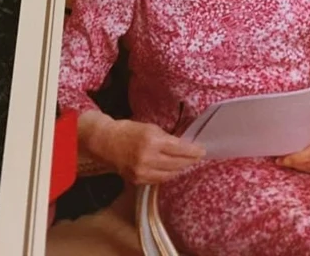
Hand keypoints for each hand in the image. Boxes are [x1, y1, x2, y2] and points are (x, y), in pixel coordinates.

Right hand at [79, 112, 205, 185]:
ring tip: (188, 164)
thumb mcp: (150, 128)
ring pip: (169, 174)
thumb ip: (166, 138)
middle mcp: (148, 158)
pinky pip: (158, 180)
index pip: (179, 149)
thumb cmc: (129, 130)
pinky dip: (168, 175)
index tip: (203, 150)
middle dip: (189, 161)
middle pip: (176, 164)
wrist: (106, 142)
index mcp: (152, 141)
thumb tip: (183, 145)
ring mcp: (142, 172)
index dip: (193, 151)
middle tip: (198, 157)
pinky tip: (173, 170)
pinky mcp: (137, 180)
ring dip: (180, 169)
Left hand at [275, 106, 309, 174]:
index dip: (294, 159)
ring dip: (299, 167)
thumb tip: (286, 122)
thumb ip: (307, 120)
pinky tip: (298, 164)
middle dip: (293, 163)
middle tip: (280, 160)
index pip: (309, 155)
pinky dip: (308, 167)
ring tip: (286, 162)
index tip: (281, 158)